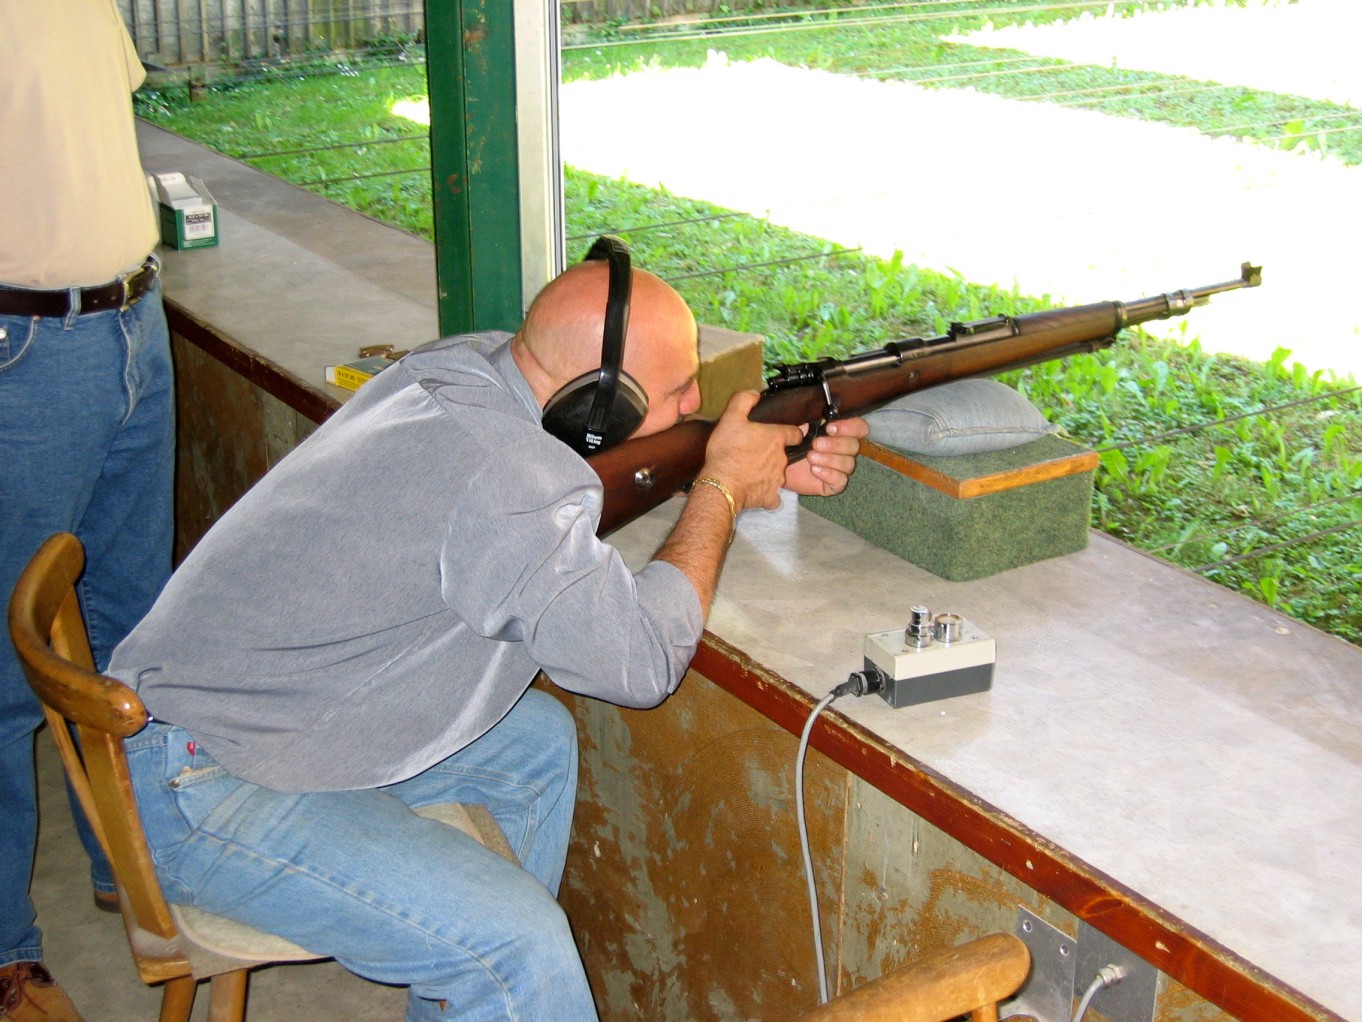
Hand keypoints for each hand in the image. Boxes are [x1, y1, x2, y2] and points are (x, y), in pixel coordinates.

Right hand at [702, 391, 804, 511]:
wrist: (721, 484)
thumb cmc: (727, 450)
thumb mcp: (731, 418)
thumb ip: (744, 401)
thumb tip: (755, 393)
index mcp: (776, 438)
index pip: (795, 433)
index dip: (791, 432)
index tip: (784, 434)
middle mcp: (782, 459)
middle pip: (784, 454)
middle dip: (773, 453)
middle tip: (755, 452)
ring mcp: (777, 480)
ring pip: (777, 474)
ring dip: (768, 472)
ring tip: (749, 471)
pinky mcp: (770, 497)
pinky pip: (772, 495)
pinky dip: (765, 492)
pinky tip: (753, 489)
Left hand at [782, 416, 868, 496]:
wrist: (778, 468)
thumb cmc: (791, 446)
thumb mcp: (797, 432)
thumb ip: (806, 426)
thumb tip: (809, 425)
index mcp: (840, 433)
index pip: (859, 428)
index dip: (850, 427)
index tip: (830, 428)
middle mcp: (844, 450)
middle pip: (854, 446)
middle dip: (835, 444)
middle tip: (815, 444)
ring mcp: (840, 468)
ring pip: (849, 464)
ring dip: (829, 459)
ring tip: (810, 458)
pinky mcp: (834, 484)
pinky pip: (841, 481)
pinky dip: (829, 474)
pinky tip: (815, 470)